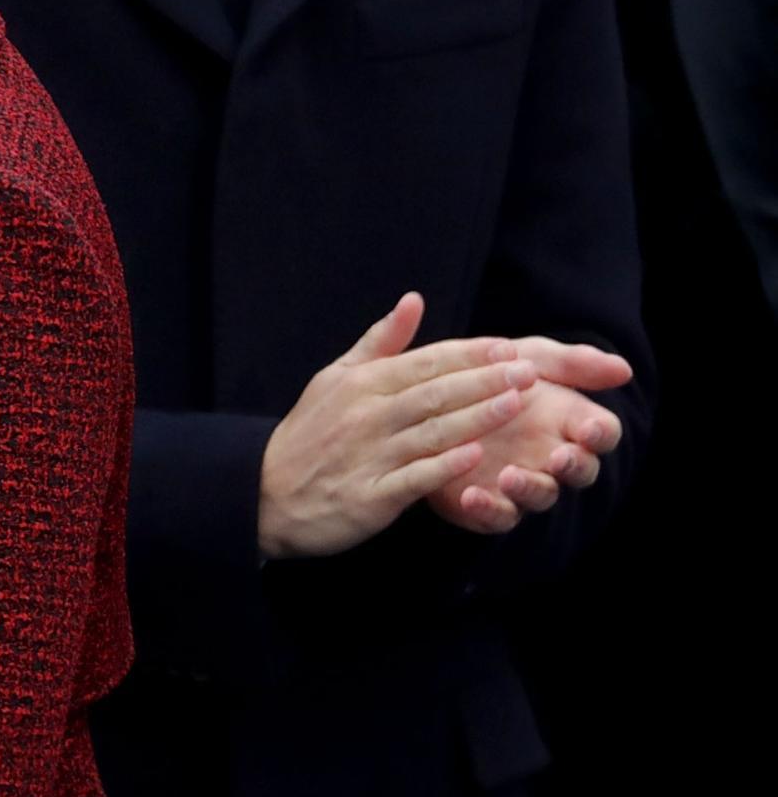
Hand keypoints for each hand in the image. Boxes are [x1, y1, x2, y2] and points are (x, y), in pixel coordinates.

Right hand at [257, 294, 535, 559]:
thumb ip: (379, 342)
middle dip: (485, 380)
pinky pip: (414, 478)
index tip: (509, 347)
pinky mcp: (371, 496)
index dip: (469, 354)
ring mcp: (369, 456)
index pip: (424, 362)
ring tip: (516, 404)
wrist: (267, 492)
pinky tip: (477, 456)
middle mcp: (367, 415)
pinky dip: (445, 466)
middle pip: (434, 393)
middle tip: (528, 372)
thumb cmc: (309, 433)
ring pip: (431, 432)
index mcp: (362, 384)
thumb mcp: (334, 378)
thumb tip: (413, 301)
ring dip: (475, 417)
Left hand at [428, 338, 630, 533]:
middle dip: (574, 466)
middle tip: (558, 457)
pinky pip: (498, 515)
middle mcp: (552, 456)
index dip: (601, 433)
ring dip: (530, 487)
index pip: (602, 433)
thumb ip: (572, 362)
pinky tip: (470, 495)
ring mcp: (522, 482)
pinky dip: (489, 508)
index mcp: (569, 422)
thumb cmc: (492, 373)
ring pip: (542, 495)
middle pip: (581, 471)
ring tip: (509, 475)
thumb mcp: (529, 357)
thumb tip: (623, 369)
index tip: (588, 429)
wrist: (434, 395)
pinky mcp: (488, 503)